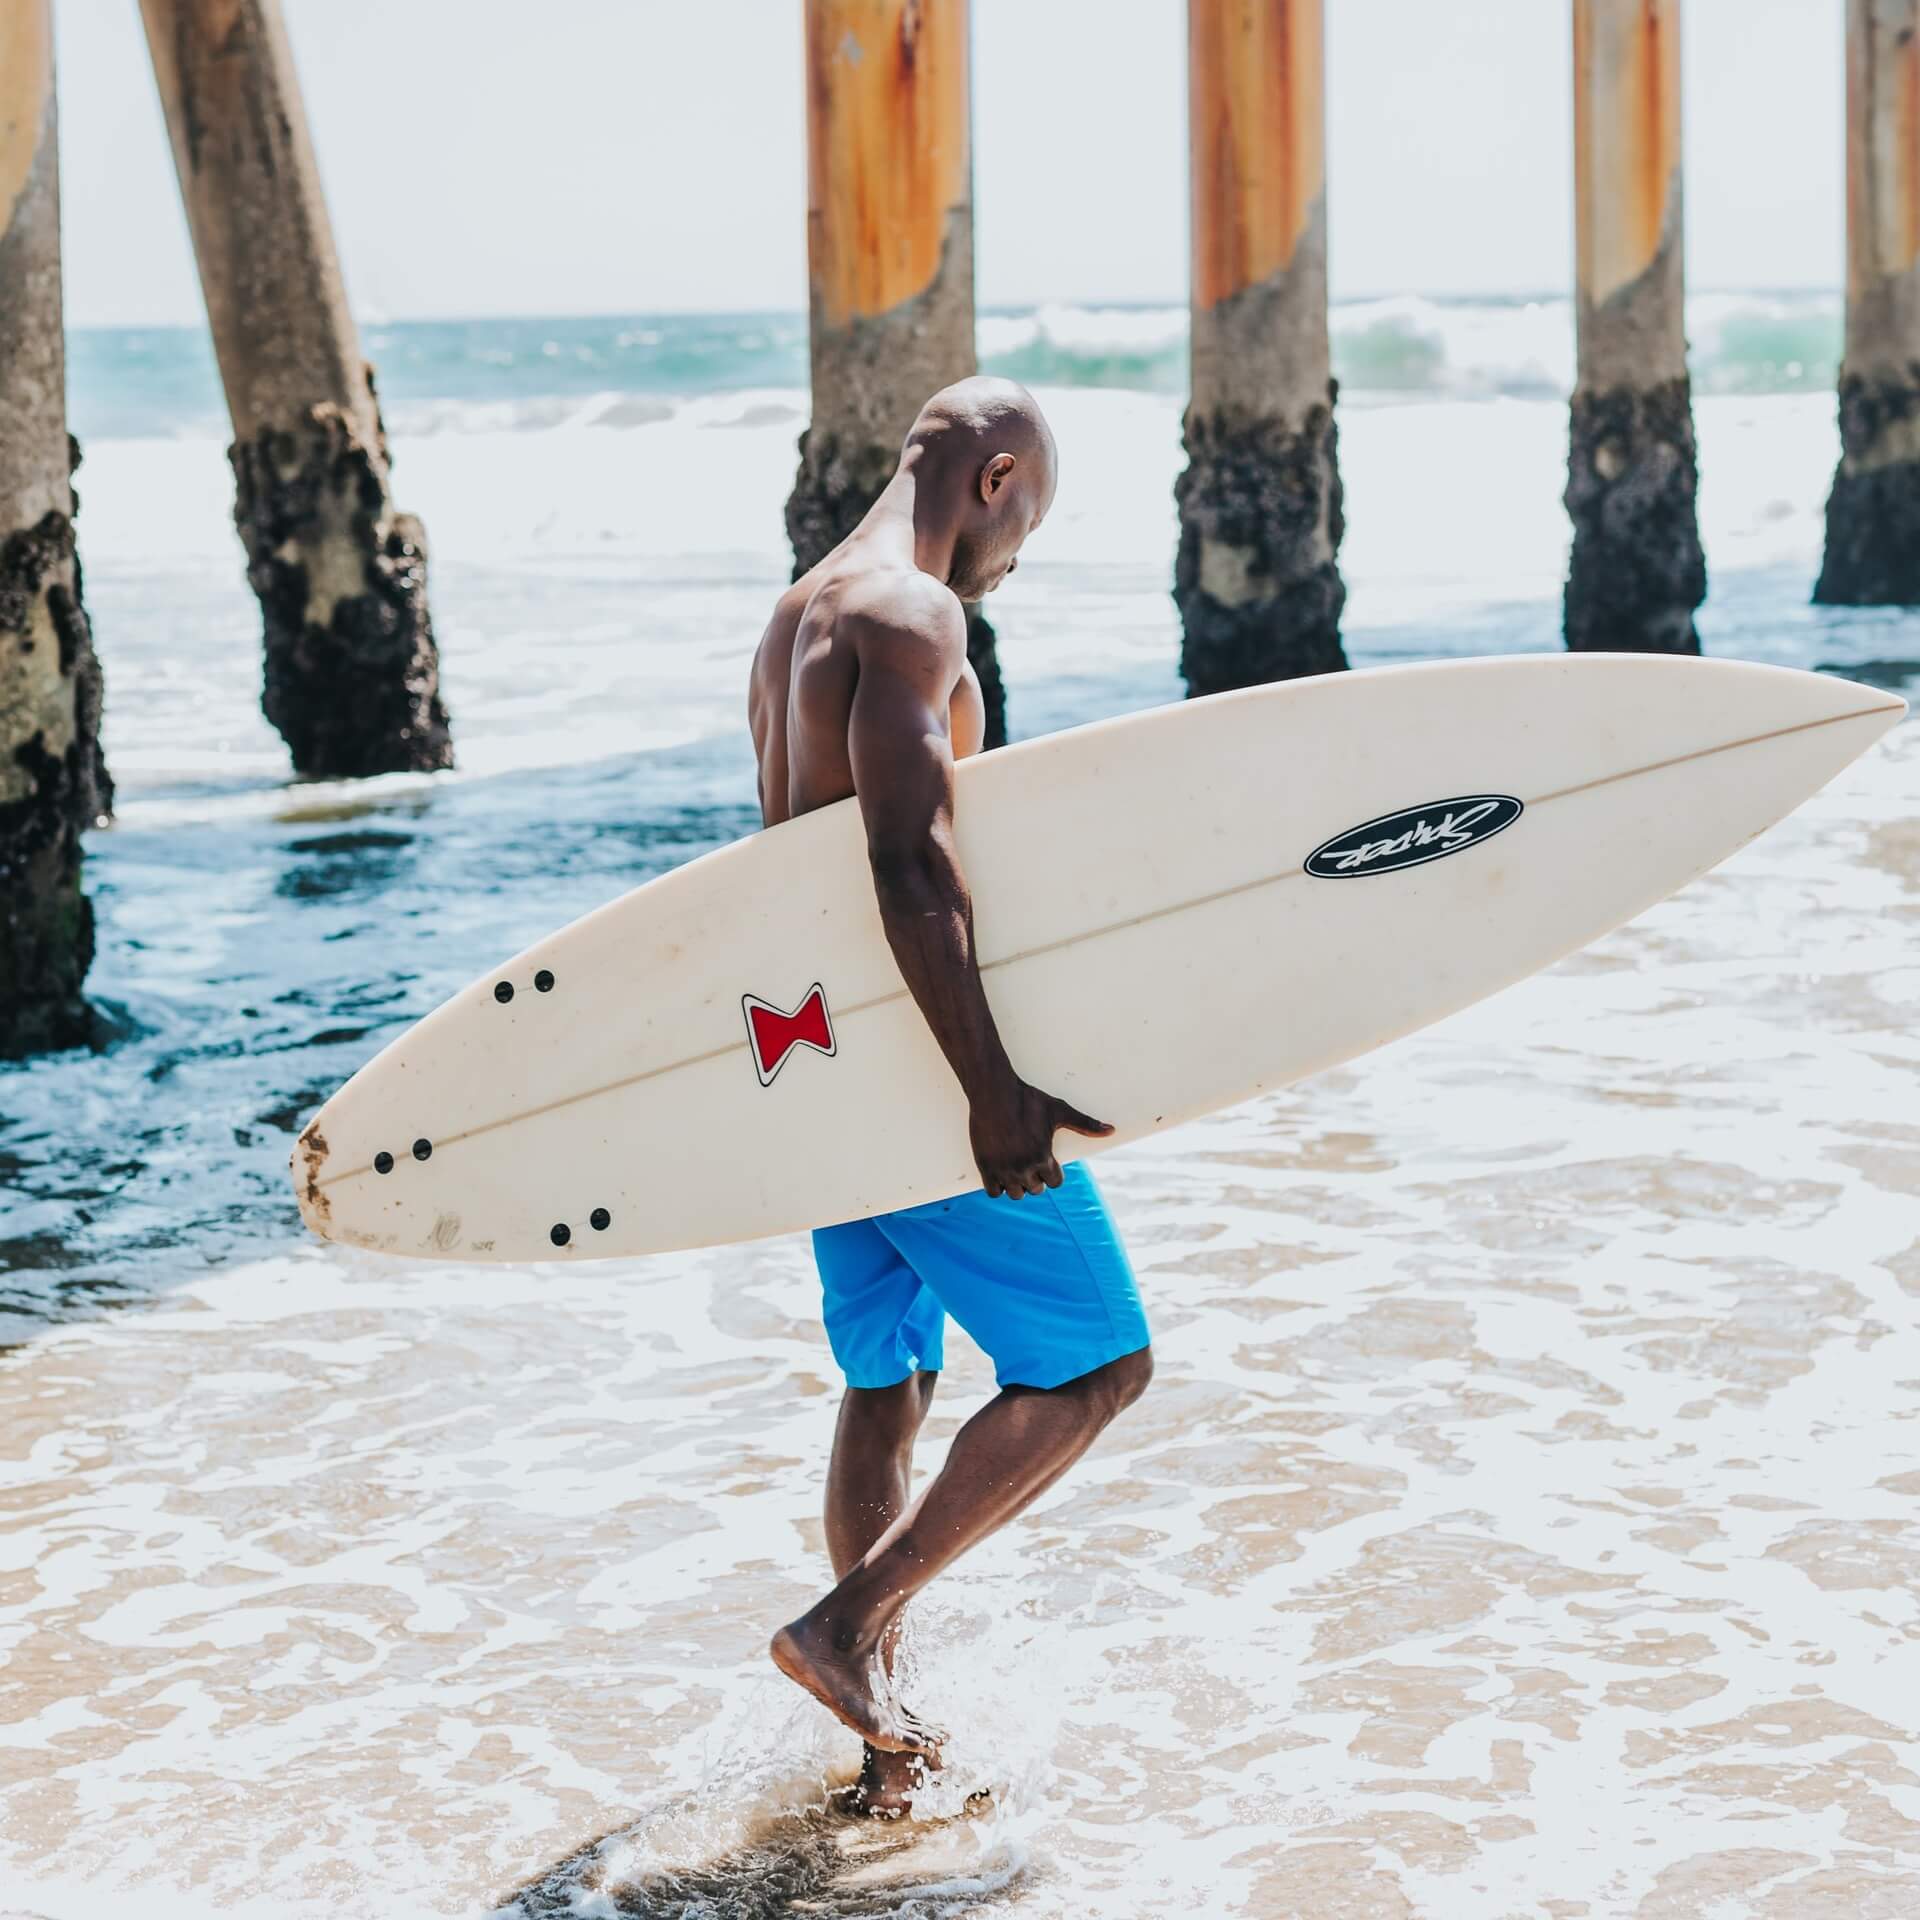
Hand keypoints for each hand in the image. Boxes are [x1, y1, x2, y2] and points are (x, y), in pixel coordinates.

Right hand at [968, 1077, 1112, 1197]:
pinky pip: (994, 1192)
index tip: (1046, 1158)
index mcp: (1043, 1157)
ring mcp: (1003, 1169)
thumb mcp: (1059, 1110)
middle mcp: (1024, 1168)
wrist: (994, 1093)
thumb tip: (1112, 1130)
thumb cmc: (1028, 1100)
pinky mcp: (985, 1167)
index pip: (1055, 1183)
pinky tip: (1001, 1171)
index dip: (1052, 1171)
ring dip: (1018, 1185)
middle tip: (1029, 1159)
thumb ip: (1085, 1124)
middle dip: (1036, 1177)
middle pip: (1036, 1189)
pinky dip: (998, 1186)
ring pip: (1015, 1194)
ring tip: (1016, 1167)